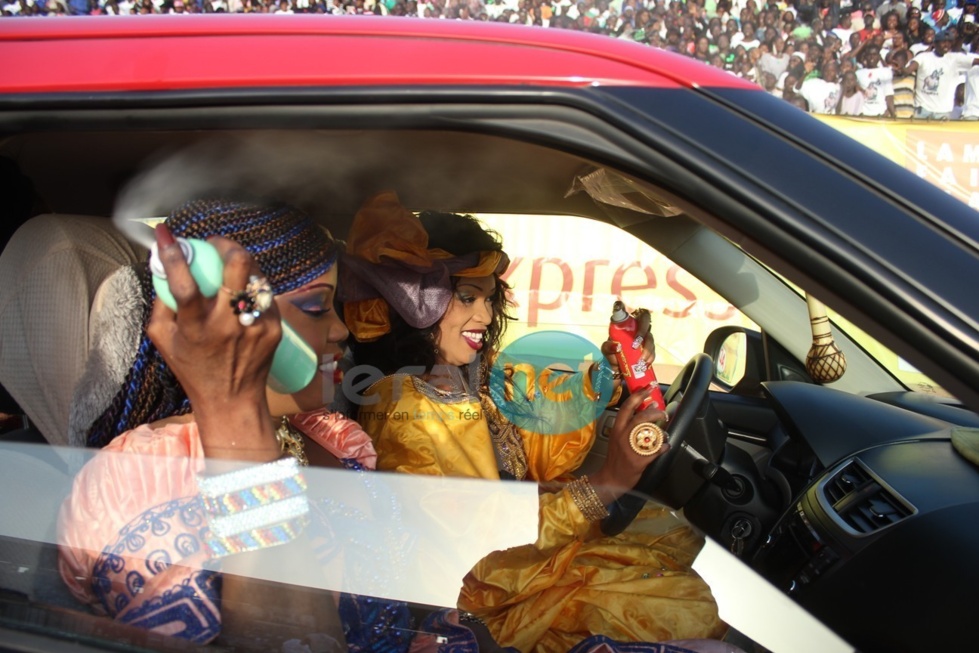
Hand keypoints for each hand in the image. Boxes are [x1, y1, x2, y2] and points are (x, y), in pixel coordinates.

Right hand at [146, 225, 281, 461]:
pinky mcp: (274, 328)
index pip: (183, 284)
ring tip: (232, 264)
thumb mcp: (163, 340)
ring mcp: (255, 325)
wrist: (232, 399)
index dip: (173, 254)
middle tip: (216, 245)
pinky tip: (245, 291)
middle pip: (237, 266)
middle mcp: (227, 325)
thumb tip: (163, 266)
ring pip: (256, 276)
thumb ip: (161, 302)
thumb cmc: (193, 368)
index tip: (166, 233)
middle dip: (226, 245)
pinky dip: (253, 287)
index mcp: (195, 328)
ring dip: (243, 263)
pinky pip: (265, 294)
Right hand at [589, 387, 670, 504]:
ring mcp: (631, 449)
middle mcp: (623, 436)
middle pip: (640, 418)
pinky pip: (656, 451)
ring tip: (666, 431)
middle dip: (654, 412)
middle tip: (663, 411)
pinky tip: (666, 446)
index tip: (648, 388)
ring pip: (649, 433)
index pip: (626, 407)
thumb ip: (629, 425)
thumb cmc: (616, 456)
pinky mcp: (639, 461)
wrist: (611, 478)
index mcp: (617, 429)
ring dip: (661, 431)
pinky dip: (664, 447)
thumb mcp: (618, 437)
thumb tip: (649, 409)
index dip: (638, 396)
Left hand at [600, 307, 655, 377]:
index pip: (634, 313)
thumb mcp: (606, 349)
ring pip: (650, 338)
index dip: (634, 312)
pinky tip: (645, 363)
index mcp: (627, 325)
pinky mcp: (649, 350)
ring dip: (647, 349)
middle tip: (636, 343)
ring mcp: (645, 339)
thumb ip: (607, 347)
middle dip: (643, 332)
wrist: (617, 367)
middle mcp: (638, 329)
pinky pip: (653, 351)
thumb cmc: (611, 352)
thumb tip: (617, 346)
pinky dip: (650, 357)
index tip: (625, 313)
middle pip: (646, 322)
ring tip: (640, 359)